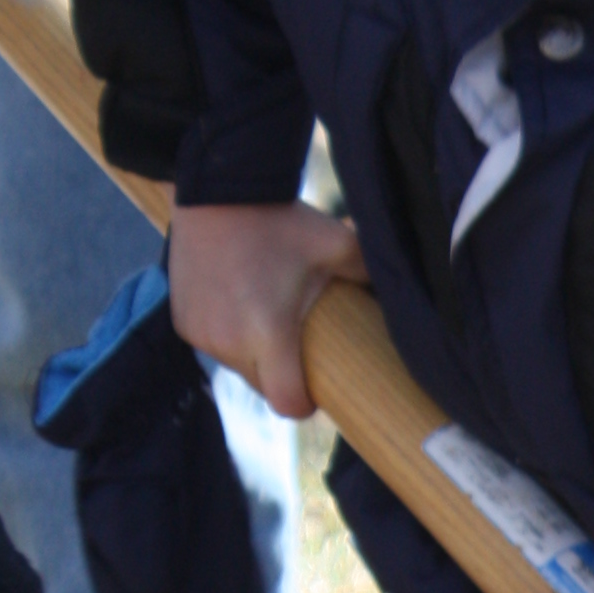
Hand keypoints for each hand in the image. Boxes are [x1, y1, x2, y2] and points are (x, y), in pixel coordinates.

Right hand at [169, 199, 365, 419]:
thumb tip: (411, 300)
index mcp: (268, 333)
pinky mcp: (181, 322)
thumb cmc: (282, 221)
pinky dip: (228, 337)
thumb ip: (372, 277)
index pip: (287, 402)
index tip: (318, 387)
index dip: (306, 402)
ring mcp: (200, 334)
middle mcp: (228, 342)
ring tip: (269, 319)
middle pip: (264, 386)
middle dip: (283, 375)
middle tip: (301, 344)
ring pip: (237, 368)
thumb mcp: (338, 246)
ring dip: (255, 356)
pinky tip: (241, 307)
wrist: (218, 190)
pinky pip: (213, 346)